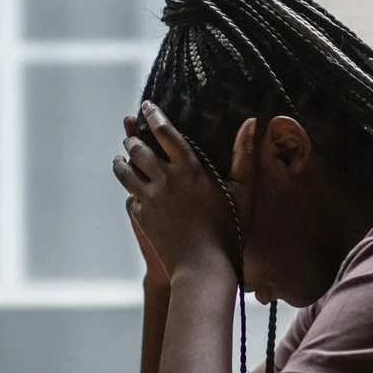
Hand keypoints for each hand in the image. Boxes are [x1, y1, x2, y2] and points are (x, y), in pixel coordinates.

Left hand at [113, 102, 237, 279]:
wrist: (204, 267)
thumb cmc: (230, 230)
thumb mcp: (243, 191)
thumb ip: (245, 155)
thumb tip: (252, 122)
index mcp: (190, 167)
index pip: (165, 131)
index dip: (153, 115)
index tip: (146, 106)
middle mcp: (166, 178)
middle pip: (138, 148)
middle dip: (133, 139)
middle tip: (131, 136)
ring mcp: (150, 198)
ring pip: (125, 171)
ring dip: (121, 162)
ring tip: (120, 159)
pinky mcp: (141, 217)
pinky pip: (129, 198)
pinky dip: (130, 192)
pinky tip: (132, 192)